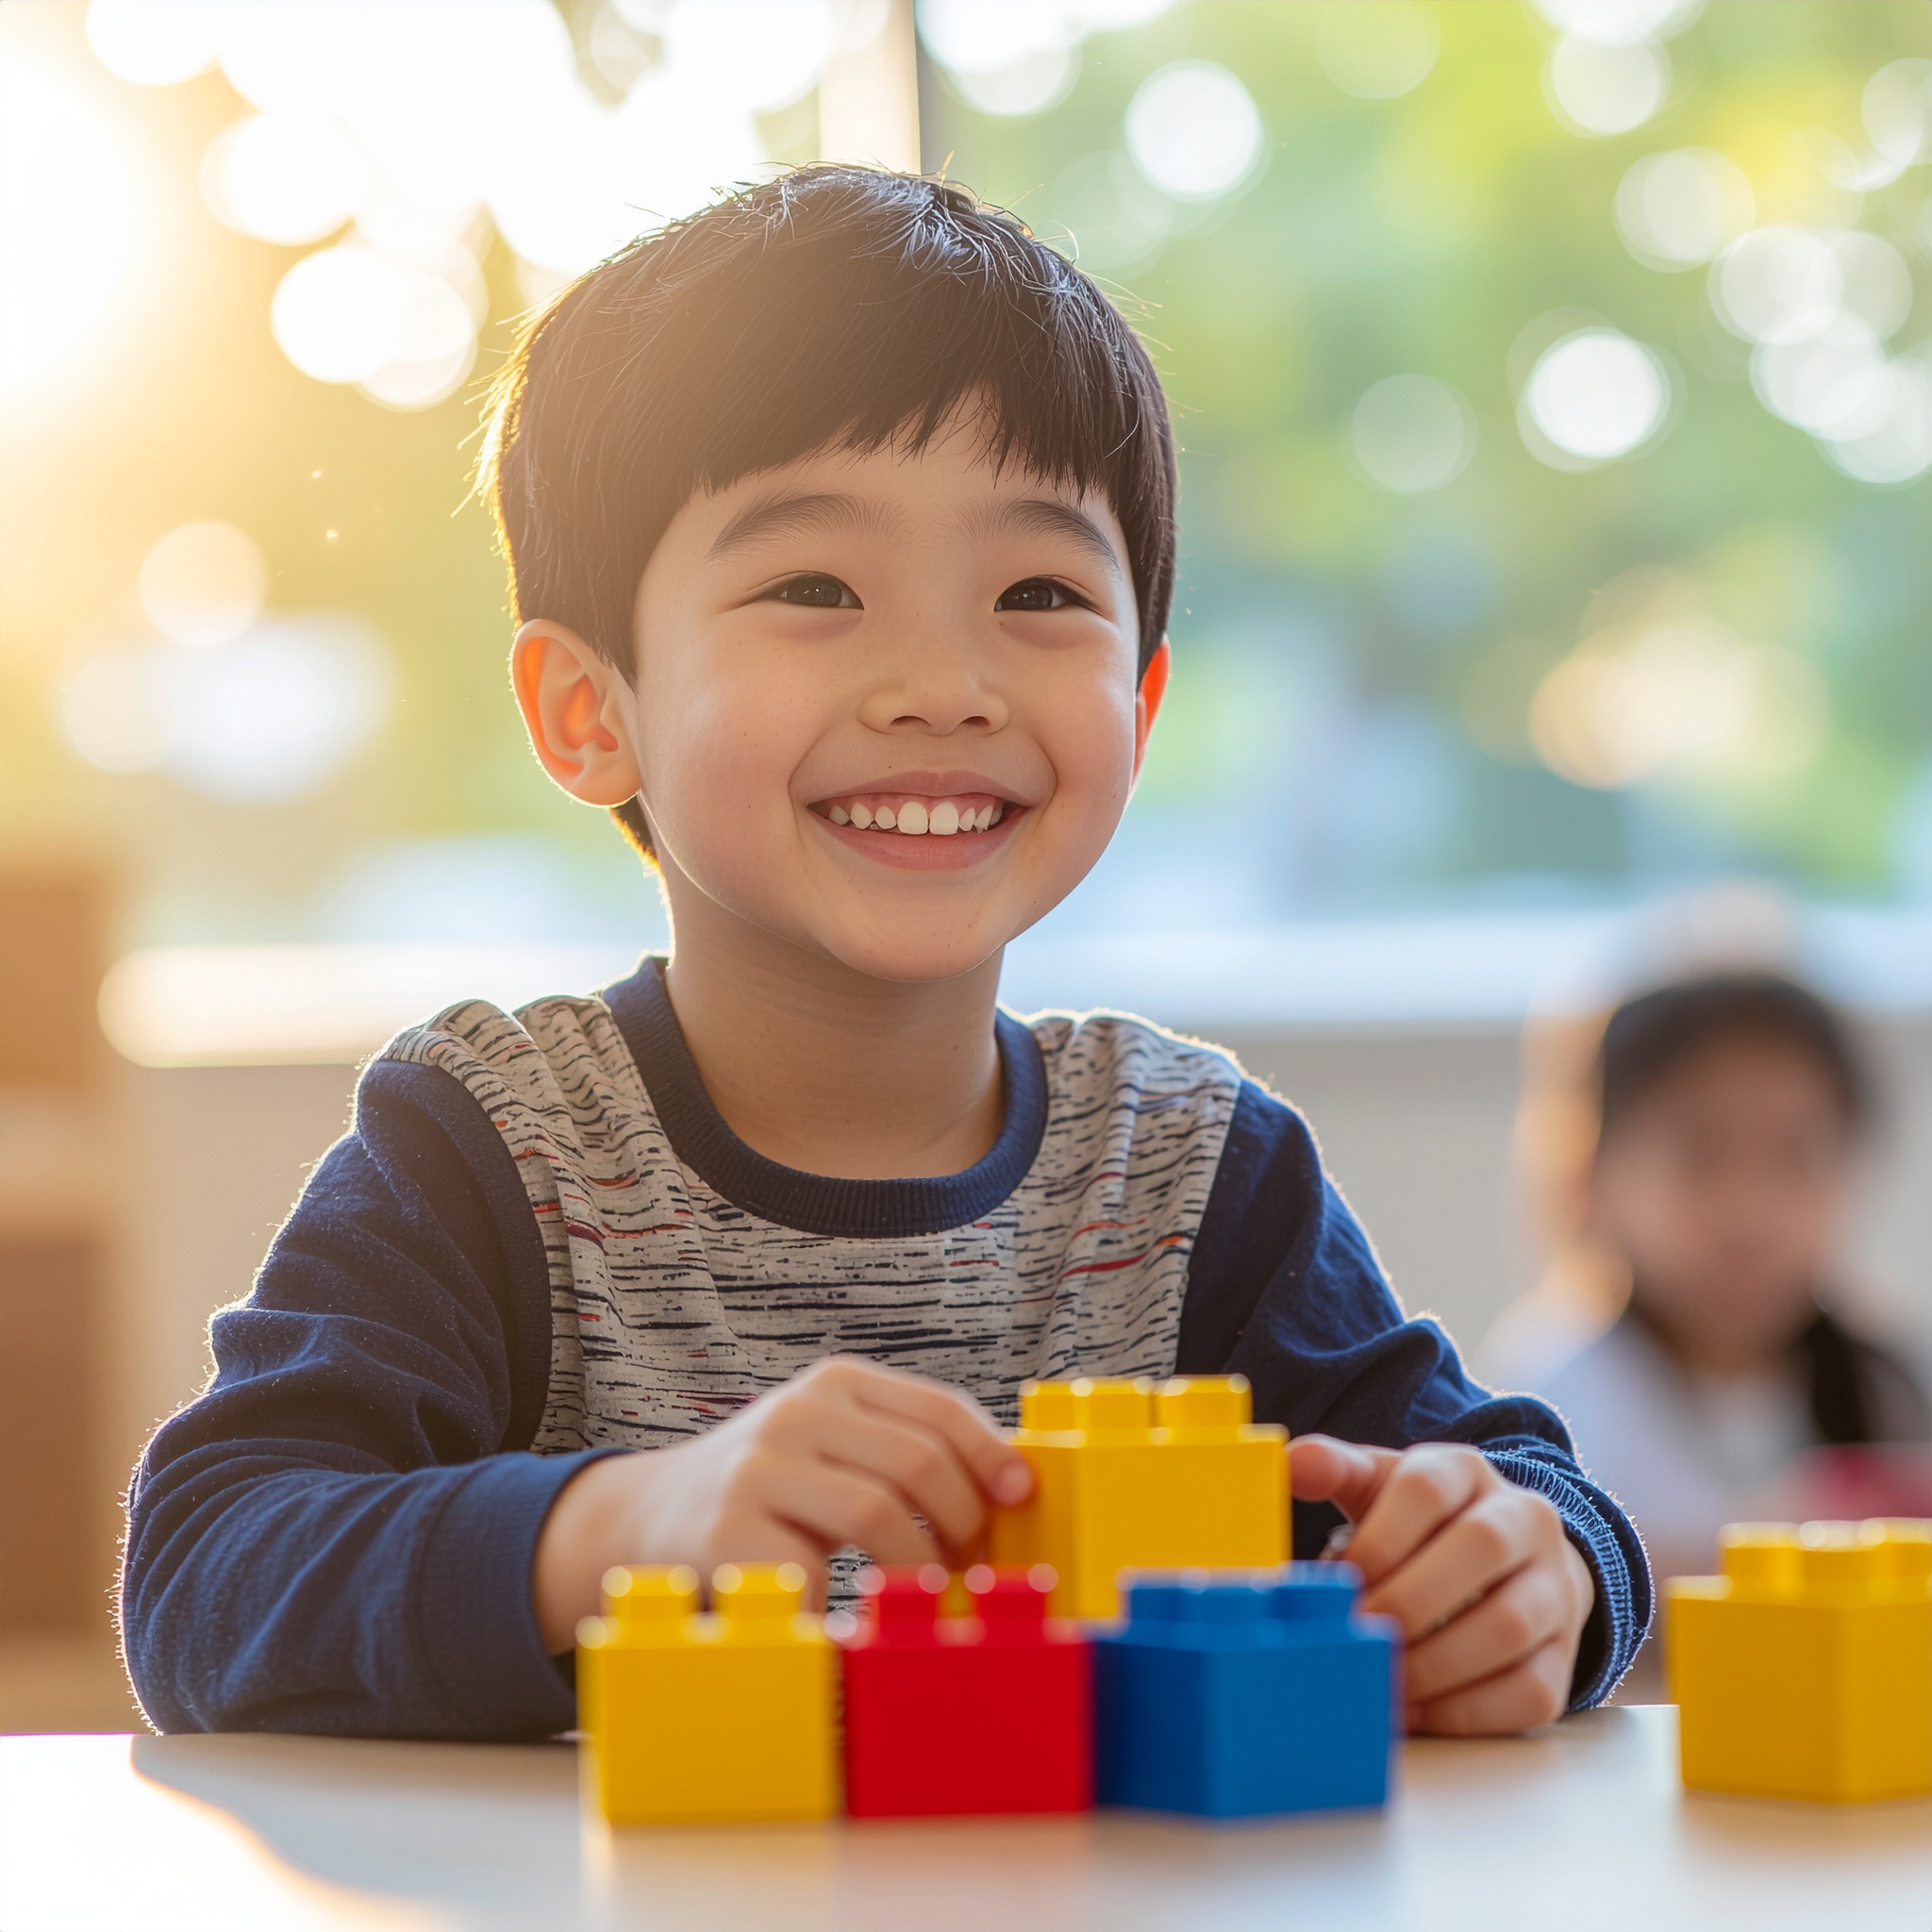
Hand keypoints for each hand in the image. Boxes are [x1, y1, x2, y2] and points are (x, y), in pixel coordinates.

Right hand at [531, 1357, 1031, 1650]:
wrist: (648, 1517)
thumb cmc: (769, 1489)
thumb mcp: (832, 1444)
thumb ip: (901, 1449)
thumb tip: (1008, 1486)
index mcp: (834, 1383)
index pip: (938, 1407)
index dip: (991, 1455)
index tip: (1020, 1498)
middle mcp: (796, 1414)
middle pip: (918, 1462)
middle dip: (962, 1521)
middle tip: (970, 1564)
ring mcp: (757, 1470)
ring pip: (876, 1513)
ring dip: (918, 1567)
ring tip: (922, 1592)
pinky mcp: (727, 1532)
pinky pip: (819, 1572)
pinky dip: (848, 1600)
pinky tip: (850, 1608)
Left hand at [1289, 1436, 1594, 1735]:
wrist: (1510, 1561)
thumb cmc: (1424, 1526)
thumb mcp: (1381, 1487)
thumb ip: (1336, 1470)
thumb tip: (1293, 1462)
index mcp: (1466, 1472)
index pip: (1427, 1488)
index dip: (1378, 1538)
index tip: (1339, 1579)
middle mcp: (1524, 1520)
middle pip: (1481, 1547)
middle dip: (1409, 1600)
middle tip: (1360, 1633)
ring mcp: (1554, 1588)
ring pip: (1509, 1624)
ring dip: (1434, 1662)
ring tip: (1382, 1679)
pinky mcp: (1564, 1656)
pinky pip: (1529, 1691)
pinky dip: (1466, 1710)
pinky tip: (1415, 1710)